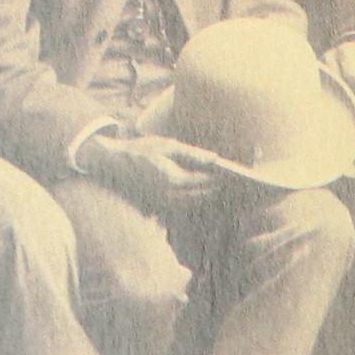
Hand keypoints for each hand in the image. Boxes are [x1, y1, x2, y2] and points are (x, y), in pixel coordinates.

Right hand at [82, 129, 224, 209]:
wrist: (115, 164)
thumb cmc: (142, 150)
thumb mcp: (167, 145)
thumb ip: (192, 153)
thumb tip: (216, 158)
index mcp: (172, 180)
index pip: (205, 182)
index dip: (222, 179)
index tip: (238, 176)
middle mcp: (170, 196)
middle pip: (203, 197)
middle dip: (220, 191)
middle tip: (239, 185)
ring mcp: (165, 205)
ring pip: (196, 205)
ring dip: (211, 198)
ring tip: (229, 190)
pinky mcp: (161, 208)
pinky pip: (186, 207)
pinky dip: (198, 201)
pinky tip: (208, 194)